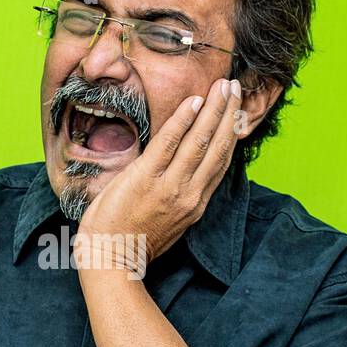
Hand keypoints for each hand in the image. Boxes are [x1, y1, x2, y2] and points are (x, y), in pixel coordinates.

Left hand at [73, 77, 243, 276]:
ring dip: (213, 110)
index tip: (236, 112)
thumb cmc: (132, 241)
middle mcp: (189, 194)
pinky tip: (194, 101)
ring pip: (200, 142)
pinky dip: (183, 121)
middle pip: (217, 147)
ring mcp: (170, 187)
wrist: (111, 259)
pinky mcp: (146, 179)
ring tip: (222, 86)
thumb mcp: (167, 221)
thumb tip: (179, 171)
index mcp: (195, 204)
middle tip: (233, 87)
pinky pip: (168, 143)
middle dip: (228, 114)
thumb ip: (177, 195)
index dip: (230, 134)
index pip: (219, 163)